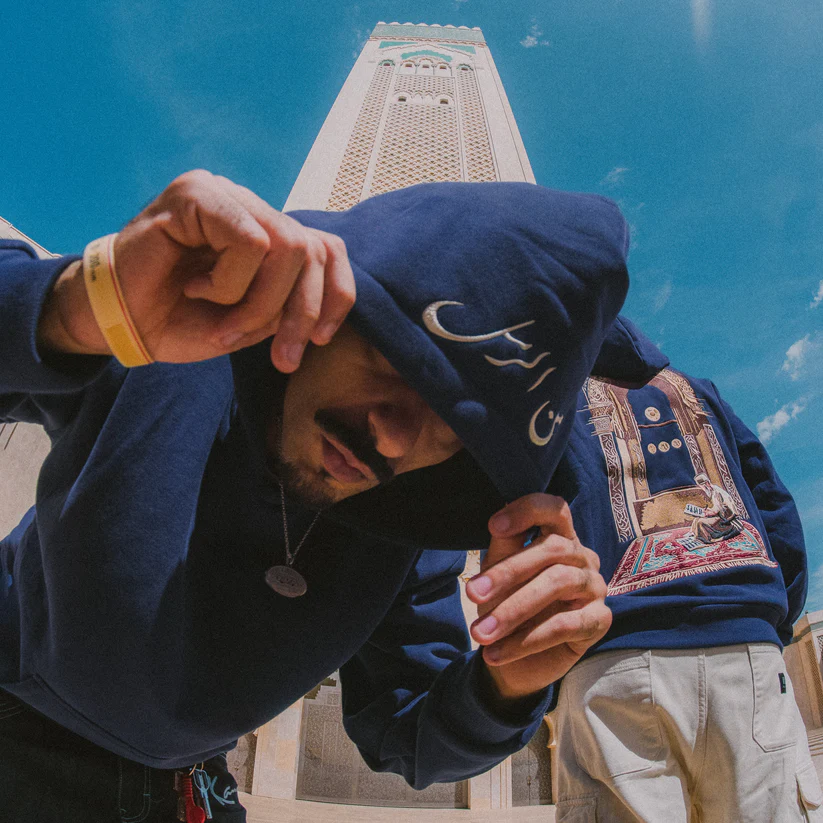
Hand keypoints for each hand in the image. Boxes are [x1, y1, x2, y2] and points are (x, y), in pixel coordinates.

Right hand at [43, 170, 354, 371]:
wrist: (124, 323)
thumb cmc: (184, 320)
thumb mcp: (254, 321)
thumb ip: (291, 304)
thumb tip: (330, 305)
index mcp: (267, 231)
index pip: (328, 249)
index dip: (337, 295)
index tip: (318, 340)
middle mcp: (250, 206)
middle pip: (312, 250)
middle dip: (300, 313)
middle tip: (279, 356)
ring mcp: (225, 194)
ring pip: (286, 246)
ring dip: (260, 303)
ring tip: (224, 320)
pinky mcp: (197, 193)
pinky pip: (248, 241)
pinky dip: (230, 282)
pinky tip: (197, 288)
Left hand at [465, 494, 611, 701]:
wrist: (514, 662)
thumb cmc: (507, 605)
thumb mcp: (498, 575)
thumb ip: (503, 549)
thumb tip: (498, 521)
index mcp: (559, 537)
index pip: (554, 509)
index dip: (527, 511)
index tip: (493, 526)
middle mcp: (582, 557)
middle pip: (553, 548)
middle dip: (508, 572)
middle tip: (472, 594)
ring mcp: (594, 587)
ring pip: (558, 584)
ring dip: (513, 610)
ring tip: (481, 632)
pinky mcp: (599, 621)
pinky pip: (566, 625)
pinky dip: (527, 640)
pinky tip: (498, 653)